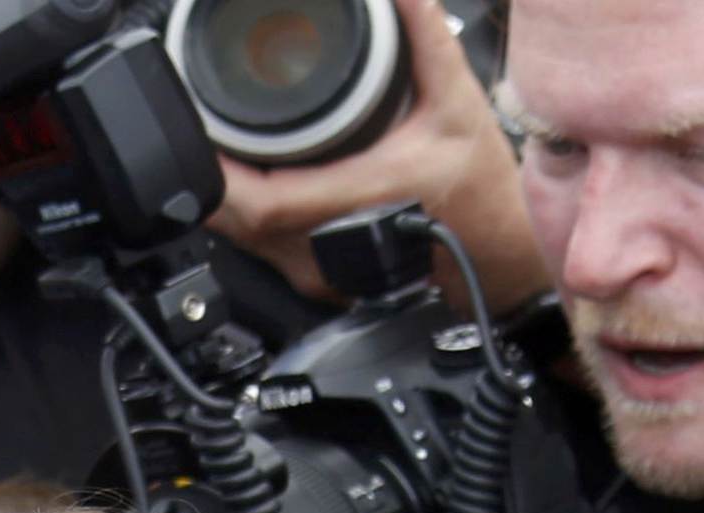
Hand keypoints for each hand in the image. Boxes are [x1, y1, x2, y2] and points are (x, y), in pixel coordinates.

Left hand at [206, 0, 544, 306]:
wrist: (501, 255)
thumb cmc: (482, 189)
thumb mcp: (458, 102)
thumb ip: (427, 40)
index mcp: (364, 198)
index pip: (267, 202)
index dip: (224, 176)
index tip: (206, 135)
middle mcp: (333, 246)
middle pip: (240, 223)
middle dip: (213, 179)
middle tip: (203, 133)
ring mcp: (321, 272)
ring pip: (246, 243)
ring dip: (226, 201)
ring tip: (218, 154)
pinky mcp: (318, 281)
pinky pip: (261, 252)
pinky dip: (246, 219)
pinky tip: (247, 188)